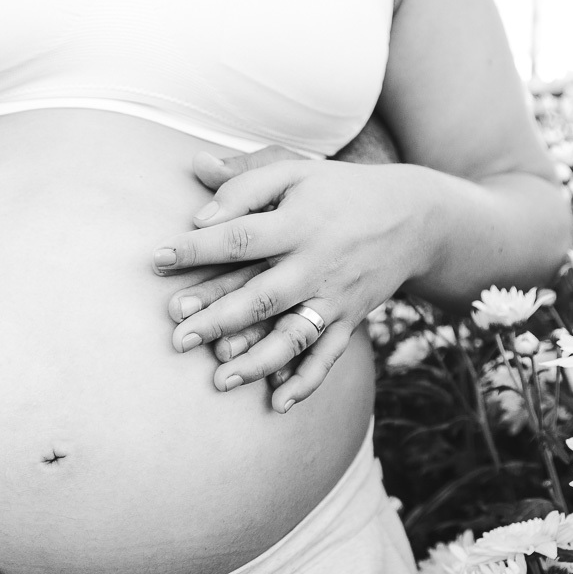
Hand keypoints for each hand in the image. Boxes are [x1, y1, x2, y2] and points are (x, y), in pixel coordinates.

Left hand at [174, 125, 399, 370]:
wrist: (414, 217)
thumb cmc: (338, 191)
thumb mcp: (295, 171)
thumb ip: (245, 177)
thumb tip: (197, 171)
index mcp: (297, 224)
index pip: (240, 237)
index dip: (197, 248)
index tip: (157, 259)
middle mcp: (315, 264)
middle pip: (261, 296)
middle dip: (218, 319)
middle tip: (177, 337)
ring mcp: (334, 297)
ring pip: (293, 335)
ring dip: (257, 360)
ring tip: (219, 378)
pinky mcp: (349, 319)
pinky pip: (328, 356)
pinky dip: (306, 381)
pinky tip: (277, 402)